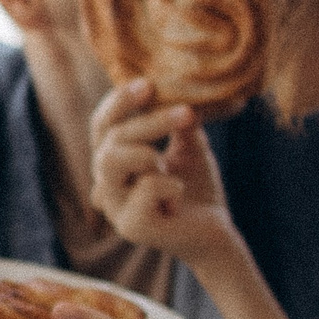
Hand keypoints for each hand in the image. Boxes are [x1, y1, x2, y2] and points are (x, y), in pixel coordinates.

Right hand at [88, 78, 239, 269]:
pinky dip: (169, 185)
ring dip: (148, 153)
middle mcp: (106, 183)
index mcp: (113, 161)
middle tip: (186, 112)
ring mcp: (115, 207)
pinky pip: (144, 189)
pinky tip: (179, 194)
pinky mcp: (132, 228)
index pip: (102, 125)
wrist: (216, 234)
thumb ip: (178, 123)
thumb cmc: (196, 189)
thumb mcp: (188, 146)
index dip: (119, 102)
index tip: (148, 84)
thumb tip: (179, 91)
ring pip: (113, 161)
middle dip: (147, 122)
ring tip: (169, 163)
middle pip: (110, 140)